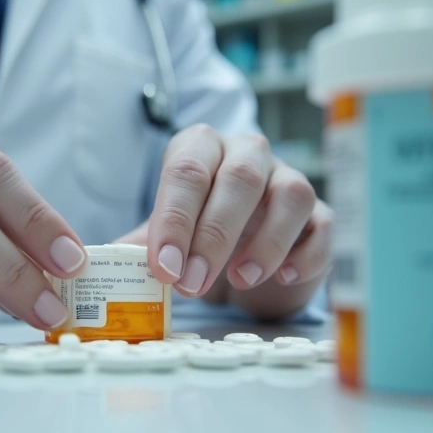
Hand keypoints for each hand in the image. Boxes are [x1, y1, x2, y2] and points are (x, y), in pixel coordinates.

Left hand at [117, 124, 330, 308]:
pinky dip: (305, 253)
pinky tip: (283, 277)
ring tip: (240, 280)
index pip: (186, 171)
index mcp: (201, 148)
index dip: (174, 218)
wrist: (246, 252)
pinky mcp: (321, 214)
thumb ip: (141, 243)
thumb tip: (108, 261)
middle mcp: (247, 154)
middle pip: (238, 179)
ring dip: (265, 242)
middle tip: (191, 284)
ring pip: (291, 193)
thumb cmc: (200, 231)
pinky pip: (324, 225)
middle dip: (213, 235)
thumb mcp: (167, 232)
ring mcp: (289, 179)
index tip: (162, 266)